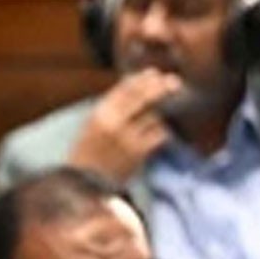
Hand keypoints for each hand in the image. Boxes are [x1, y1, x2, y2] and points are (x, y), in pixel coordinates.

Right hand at [66, 69, 184, 182]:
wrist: (85, 185)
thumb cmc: (89, 153)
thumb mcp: (92, 124)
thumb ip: (112, 107)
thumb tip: (137, 86)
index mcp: (100, 113)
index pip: (125, 89)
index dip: (142, 79)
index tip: (154, 73)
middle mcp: (114, 123)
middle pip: (143, 97)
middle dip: (160, 87)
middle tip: (174, 82)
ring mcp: (127, 138)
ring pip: (153, 117)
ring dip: (155, 119)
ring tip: (145, 130)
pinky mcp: (139, 153)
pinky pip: (158, 135)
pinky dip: (160, 134)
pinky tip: (153, 140)